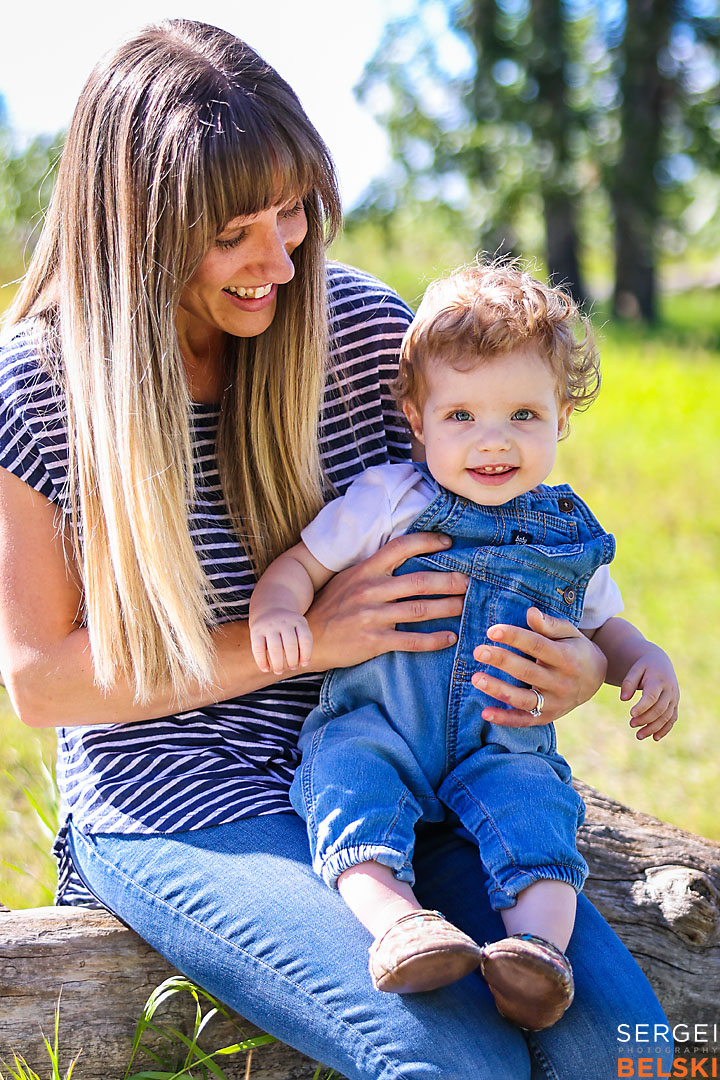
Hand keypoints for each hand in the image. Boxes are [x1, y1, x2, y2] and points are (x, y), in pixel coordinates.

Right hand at [249, 609, 313, 674]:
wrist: (270, 609)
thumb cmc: (289, 627)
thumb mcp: (299, 628)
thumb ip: (302, 644)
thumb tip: (302, 664)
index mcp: (298, 621)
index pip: (305, 639)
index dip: (306, 655)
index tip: (304, 664)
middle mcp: (284, 622)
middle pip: (291, 646)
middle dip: (292, 661)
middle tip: (291, 668)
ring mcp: (269, 625)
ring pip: (275, 648)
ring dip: (278, 664)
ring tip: (279, 671)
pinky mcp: (256, 631)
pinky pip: (258, 649)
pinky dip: (262, 662)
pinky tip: (266, 669)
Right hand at [305, 532, 468, 671]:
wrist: (306, 638)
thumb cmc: (330, 607)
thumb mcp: (347, 579)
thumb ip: (374, 570)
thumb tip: (405, 560)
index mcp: (366, 570)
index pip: (401, 547)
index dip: (427, 542)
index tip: (448, 542)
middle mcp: (371, 589)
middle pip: (420, 581)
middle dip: (450, 581)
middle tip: (470, 581)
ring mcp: (372, 616)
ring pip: (421, 610)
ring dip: (448, 608)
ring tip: (466, 606)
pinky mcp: (373, 641)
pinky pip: (411, 640)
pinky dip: (434, 640)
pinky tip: (450, 638)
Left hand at [470, 606, 606, 725]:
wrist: (595, 679)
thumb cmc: (575, 649)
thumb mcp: (569, 632)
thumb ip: (549, 624)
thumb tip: (530, 612)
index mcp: (567, 658)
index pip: (537, 646)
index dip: (515, 637)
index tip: (492, 631)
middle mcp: (561, 682)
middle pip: (527, 672)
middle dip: (502, 661)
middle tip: (478, 651)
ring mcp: (554, 703)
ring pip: (523, 699)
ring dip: (498, 690)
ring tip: (476, 678)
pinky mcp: (546, 717)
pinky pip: (524, 720)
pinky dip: (504, 719)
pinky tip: (485, 713)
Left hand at [621, 647, 678, 740]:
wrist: (661, 663)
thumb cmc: (645, 667)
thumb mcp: (635, 669)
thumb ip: (628, 682)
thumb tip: (623, 699)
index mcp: (659, 680)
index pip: (651, 696)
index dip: (642, 706)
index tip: (631, 714)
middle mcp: (669, 690)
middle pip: (659, 709)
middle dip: (645, 719)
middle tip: (631, 724)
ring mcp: (674, 699)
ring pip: (666, 717)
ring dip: (653, 728)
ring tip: (639, 736)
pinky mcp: (675, 705)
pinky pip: (672, 719)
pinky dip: (665, 729)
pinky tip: (655, 738)